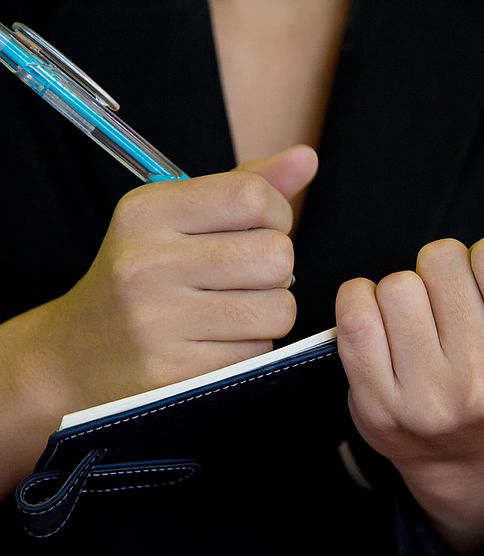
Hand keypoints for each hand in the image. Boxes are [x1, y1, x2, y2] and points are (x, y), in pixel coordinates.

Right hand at [46, 145, 317, 409]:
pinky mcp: (175, 372)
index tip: (260, 230)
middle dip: (276, 269)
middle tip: (246, 278)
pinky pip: (257, 353)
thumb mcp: (177, 218)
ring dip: (269, 313)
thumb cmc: (143, 277)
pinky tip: (216, 343)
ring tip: (233, 311)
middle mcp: (147, 263)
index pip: (251, 196)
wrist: (77, 354)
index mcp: (147, 212)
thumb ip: (245, 185)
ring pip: (278, 309)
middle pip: (276, 257)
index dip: (278, 215)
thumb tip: (307, 157)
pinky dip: (250, 349)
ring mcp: (158, 321)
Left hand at [335, 233, 483, 553]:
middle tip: (452, 306)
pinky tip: (382, 321)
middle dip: (445, 272)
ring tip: (421, 321)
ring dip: (405, 291)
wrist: (461, 454)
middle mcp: (480, 382)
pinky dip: (361, 299)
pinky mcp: (374, 401)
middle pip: (442, 259)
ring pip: (398, 284)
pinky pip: (355, 309)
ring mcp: (423, 396)